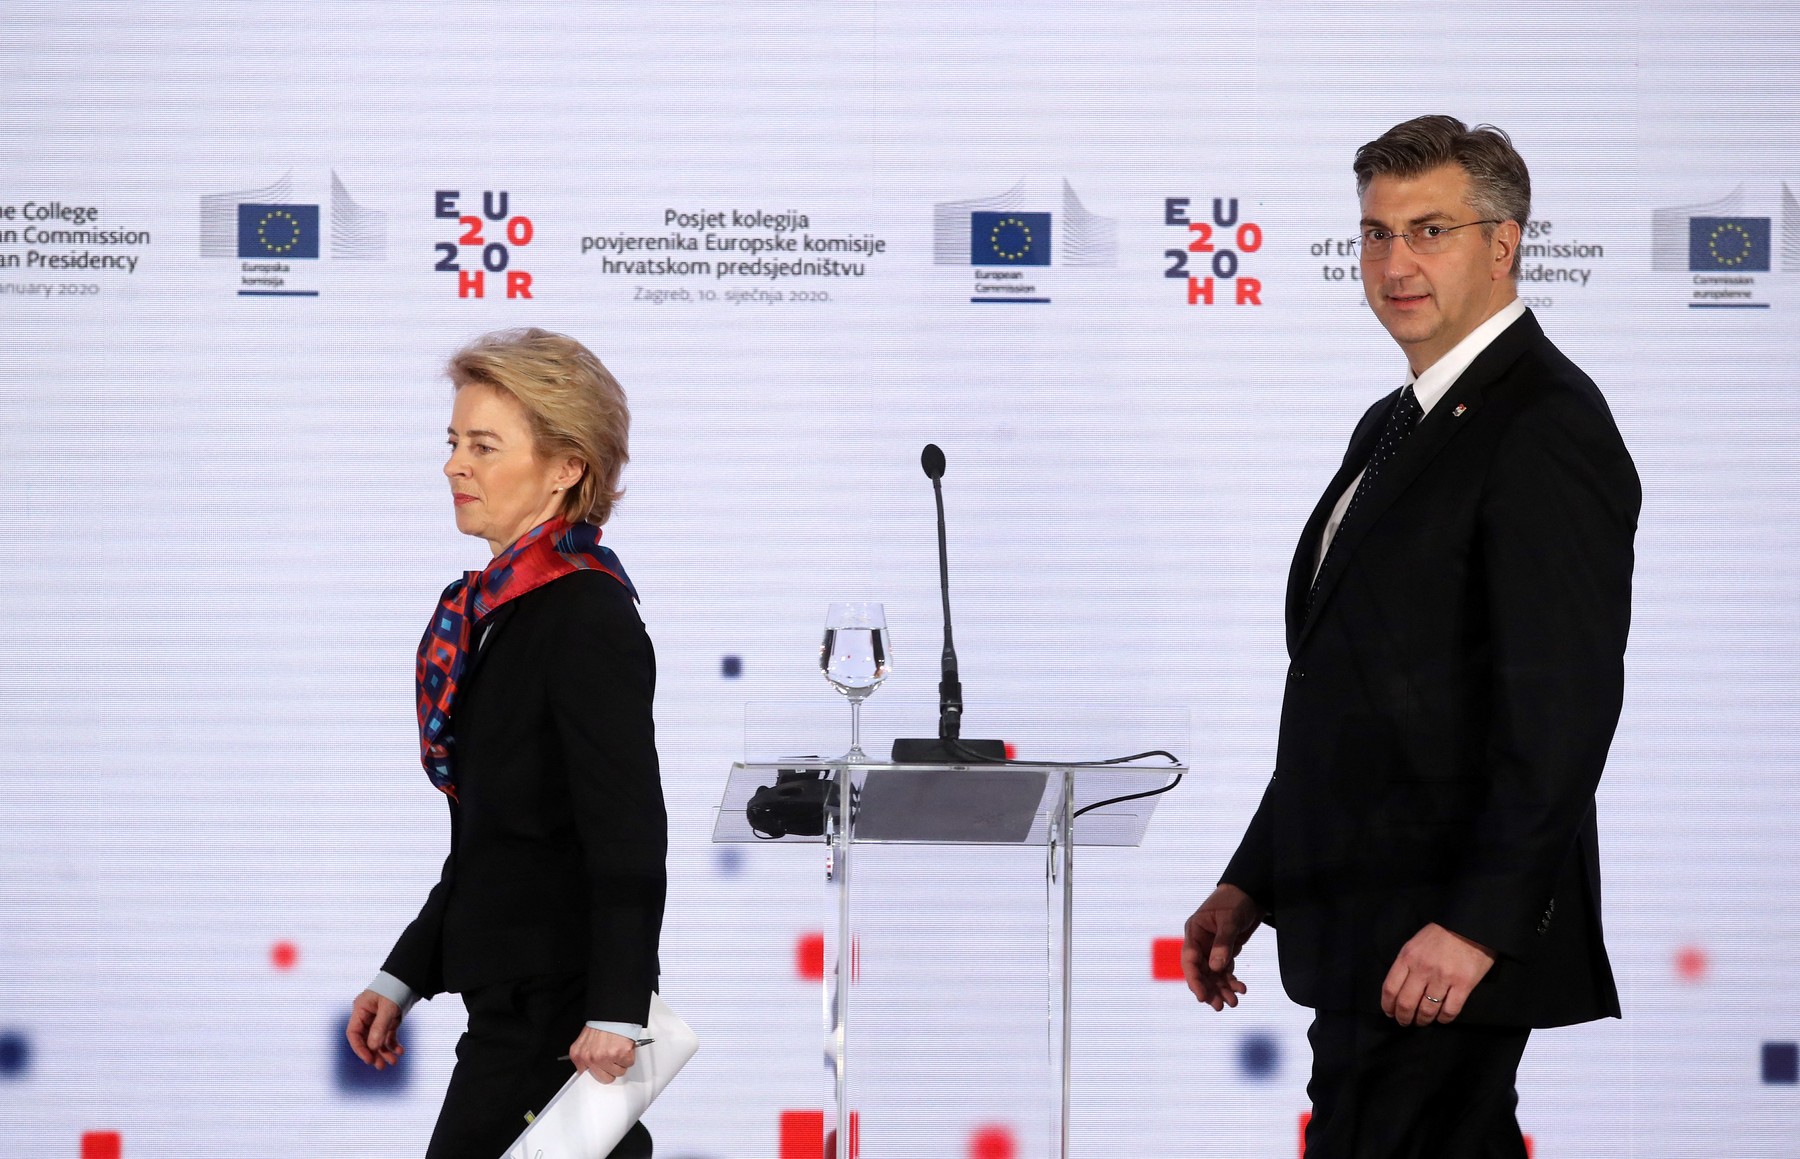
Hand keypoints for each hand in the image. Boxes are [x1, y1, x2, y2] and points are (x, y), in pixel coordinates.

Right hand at [345, 989, 404, 1068]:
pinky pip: (388, 1036)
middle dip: (374, 1053)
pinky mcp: (389, 1021)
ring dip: (385, 1051)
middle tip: (381, 1066)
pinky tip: (400, 1052)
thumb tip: (373, 1048)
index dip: (360, 1048)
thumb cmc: (396, 988)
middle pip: (366, 1039)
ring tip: (393, 1062)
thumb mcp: (388, 1007)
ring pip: (378, 1040)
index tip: (369, 1059)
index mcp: (360, 1010)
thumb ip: (380, 1027)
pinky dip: (393, 1044)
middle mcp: (367, 1016)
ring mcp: (377, 1019)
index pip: (354, 1033)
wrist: (411, 978)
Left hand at [569, 1027, 636, 1083]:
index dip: (598, 1071)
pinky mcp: (620, 1055)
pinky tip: (623, 1046)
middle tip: (612, 1057)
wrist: (614, 1012)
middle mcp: (590, 1058)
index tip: (601, 1069)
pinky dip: (629, 1056)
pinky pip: (628, 1064)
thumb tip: (591, 1067)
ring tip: (618, 1048)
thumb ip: (586, 1054)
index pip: (587, 1076)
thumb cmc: (602, 1023)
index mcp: (578, 1055)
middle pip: (605, 1078)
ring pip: (618, 1072)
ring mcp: (605, 1057)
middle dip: (611, 1069)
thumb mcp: (585, 1040)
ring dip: (621, 1062)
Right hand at [1181, 884, 1263, 1010]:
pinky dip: (1231, 981)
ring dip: (1222, 989)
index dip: (1194, 980)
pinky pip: (1224, 971)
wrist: (1251, 892)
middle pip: (1200, 972)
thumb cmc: (1235, 901)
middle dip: (1210, 990)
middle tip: (1221, 1006)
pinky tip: (1241, 989)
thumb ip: (1223, 944)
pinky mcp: (1224, 951)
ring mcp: (1212, 948)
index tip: (1202, 997)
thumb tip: (1215, 968)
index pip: (1189, 960)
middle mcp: (1200, 942)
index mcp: (1194, 932)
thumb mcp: (1230, 921)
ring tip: (1233, 1002)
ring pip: (1213, 975)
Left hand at [1381, 922, 1495, 1026]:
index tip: (1389, 1013)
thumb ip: (1407, 964)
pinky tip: (1441, 1018)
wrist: (1470, 925)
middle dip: (1403, 1017)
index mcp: (1408, 957)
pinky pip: (1450, 1010)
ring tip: (1422, 1021)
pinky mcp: (1463, 985)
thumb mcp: (1415, 944)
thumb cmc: (1441, 934)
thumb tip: (1399, 988)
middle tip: (1405, 1022)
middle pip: (1406, 1003)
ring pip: (1427, 1009)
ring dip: (1422, 1020)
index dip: (1388, 1005)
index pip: (1390, 988)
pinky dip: (1443, 1019)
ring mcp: (1443, 978)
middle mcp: (1423, 969)